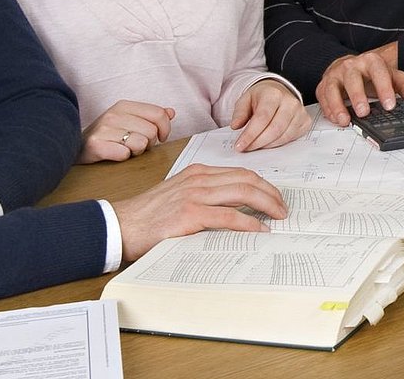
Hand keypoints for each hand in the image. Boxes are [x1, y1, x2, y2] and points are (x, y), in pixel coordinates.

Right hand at [79, 100, 175, 163]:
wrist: (76, 148)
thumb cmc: (106, 136)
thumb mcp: (129, 121)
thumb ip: (151, 116)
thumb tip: (171, 112)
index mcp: (124, 105)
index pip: (159, 114)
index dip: (165, 129)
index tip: (161, 137)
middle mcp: (113, 114)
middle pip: (152, 131)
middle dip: (148, 143)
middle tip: (136, 145)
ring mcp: (103, 129)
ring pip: (140, 143)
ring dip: (135, 151)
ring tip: (124, 149)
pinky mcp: (95, 145)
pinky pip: (124, 154)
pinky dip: (123, 158)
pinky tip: (114, 154)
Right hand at [111, 164, 287, 262]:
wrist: (121, 224)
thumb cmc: (149, 215)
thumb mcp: (180, 195)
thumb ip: (204, 195)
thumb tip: (233, 208)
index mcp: (198, 172)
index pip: (241, 173)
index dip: (263, 185)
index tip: (275, 197)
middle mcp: (199, 179)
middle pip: (247, 180)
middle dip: (271, 194)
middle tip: (283, 209)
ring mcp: (195, 195)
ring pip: (243, 193)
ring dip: (266, 205)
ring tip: (277, 217)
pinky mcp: (190, 214)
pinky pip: (228, 216)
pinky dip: (248, 222)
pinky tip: (259, 229)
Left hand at [232, 79, 313, 152]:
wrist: (277, 92)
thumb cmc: (261, 97)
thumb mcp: (245, 100)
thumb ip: (239, 113)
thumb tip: (236, 126)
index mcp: (274, 94)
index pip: (262, 117)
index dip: (250, 134)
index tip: (239, 145)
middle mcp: (290, 102)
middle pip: (274, 129)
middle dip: (257, 142)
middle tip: (246, 148)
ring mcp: (300, 112)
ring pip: (283, 136)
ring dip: (266, 145)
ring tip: (255, 145)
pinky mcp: (305, 121)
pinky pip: (291, 138)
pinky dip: (277, 144)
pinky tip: (267, 142)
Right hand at [317, 44, 403, 125]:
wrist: (351, 64)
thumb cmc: (372, 73)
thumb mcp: (392, 76)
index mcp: (371, 61)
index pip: (379, 72)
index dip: (384, 89)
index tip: (389, 105)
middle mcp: (351, 65)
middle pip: (352, 78)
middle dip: (357, 96)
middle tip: (364, 113)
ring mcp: (335, 74)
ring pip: (332, 87)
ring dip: (337, 105)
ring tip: (345, 120)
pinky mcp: (324, 84)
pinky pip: (322, 96)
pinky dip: (327, 109)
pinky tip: (335, 118)